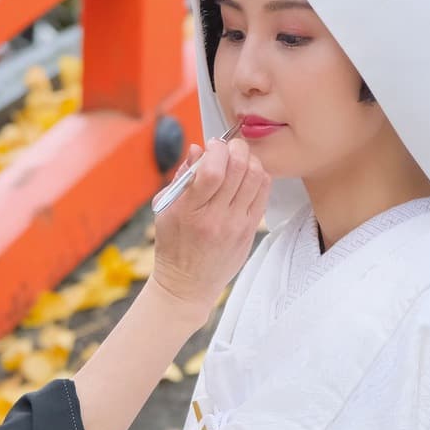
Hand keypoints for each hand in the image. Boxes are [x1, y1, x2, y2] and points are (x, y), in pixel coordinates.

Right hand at [149, 137, 269, 322]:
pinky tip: (247, 176)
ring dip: (250, 160)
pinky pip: (264, 193)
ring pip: (256, 178)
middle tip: (228, 147)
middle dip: (236, 148)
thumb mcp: (166, 210)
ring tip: (238, 160)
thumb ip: (183, 177)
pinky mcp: (250, 230)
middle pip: (239, 169)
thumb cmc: (173, 245)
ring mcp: (237, 225)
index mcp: (190, 211)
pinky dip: (259, 177)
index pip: (212, 171)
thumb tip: (198, 149)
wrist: (188, 284)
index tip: (212, 145)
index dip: (216, 149)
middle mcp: (216, 218)